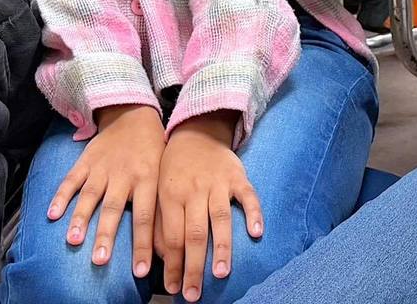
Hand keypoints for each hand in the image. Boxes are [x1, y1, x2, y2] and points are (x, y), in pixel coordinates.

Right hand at [47, 104, 163, 277]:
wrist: (133, 113)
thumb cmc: (153, 150)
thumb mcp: (164, 175)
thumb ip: (161, 208)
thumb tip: (164, 247)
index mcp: (147, 179)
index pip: (145, 217)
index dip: (143, 245)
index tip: (140, 271)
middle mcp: (123, 174)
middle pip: (113, 209)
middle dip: (105, 236)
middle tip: (99, 260)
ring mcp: (102, 167)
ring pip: (90, 196)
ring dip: (80, 219)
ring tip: (73, 240)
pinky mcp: (86, 160)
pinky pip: (72, 179)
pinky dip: (61, 196)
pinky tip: (52, 213)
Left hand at [156, 112, 261, 301]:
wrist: (196, 130)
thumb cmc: (175, 168)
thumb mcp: (159, 188)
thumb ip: (160, 220)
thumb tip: (160, 257)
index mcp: (170, 194)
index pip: (170, 235)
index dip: (172, 264)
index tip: (174, 289)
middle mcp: (193, 189)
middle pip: (194, 232)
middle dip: (193, 266)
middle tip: (193, 294)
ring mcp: (217, 182)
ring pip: (219, 217)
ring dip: (221, 246)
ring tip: (220, 273)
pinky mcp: (237, 176)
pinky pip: (247, 195)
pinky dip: (254, 213)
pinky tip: (257, 233)